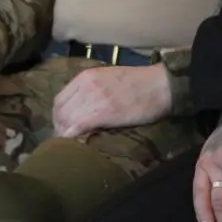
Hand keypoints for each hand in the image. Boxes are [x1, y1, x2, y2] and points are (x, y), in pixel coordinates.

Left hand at [51, 63, 171, 137]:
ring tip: (73, 144)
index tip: (64, 127)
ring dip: (66, 134)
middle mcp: (86, 85)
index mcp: (87, 76)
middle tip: (68, 139)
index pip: (59, 99)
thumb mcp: (111, 78)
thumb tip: (81, 108)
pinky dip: (74, 137)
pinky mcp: (104, 112)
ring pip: (66, 120)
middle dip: (60, 128)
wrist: (162, 84)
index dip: (59, 117)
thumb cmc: (141, 83)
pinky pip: (78, 127)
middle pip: (60, 111)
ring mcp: (94, 98)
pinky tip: (78, 145)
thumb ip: (93, 89)